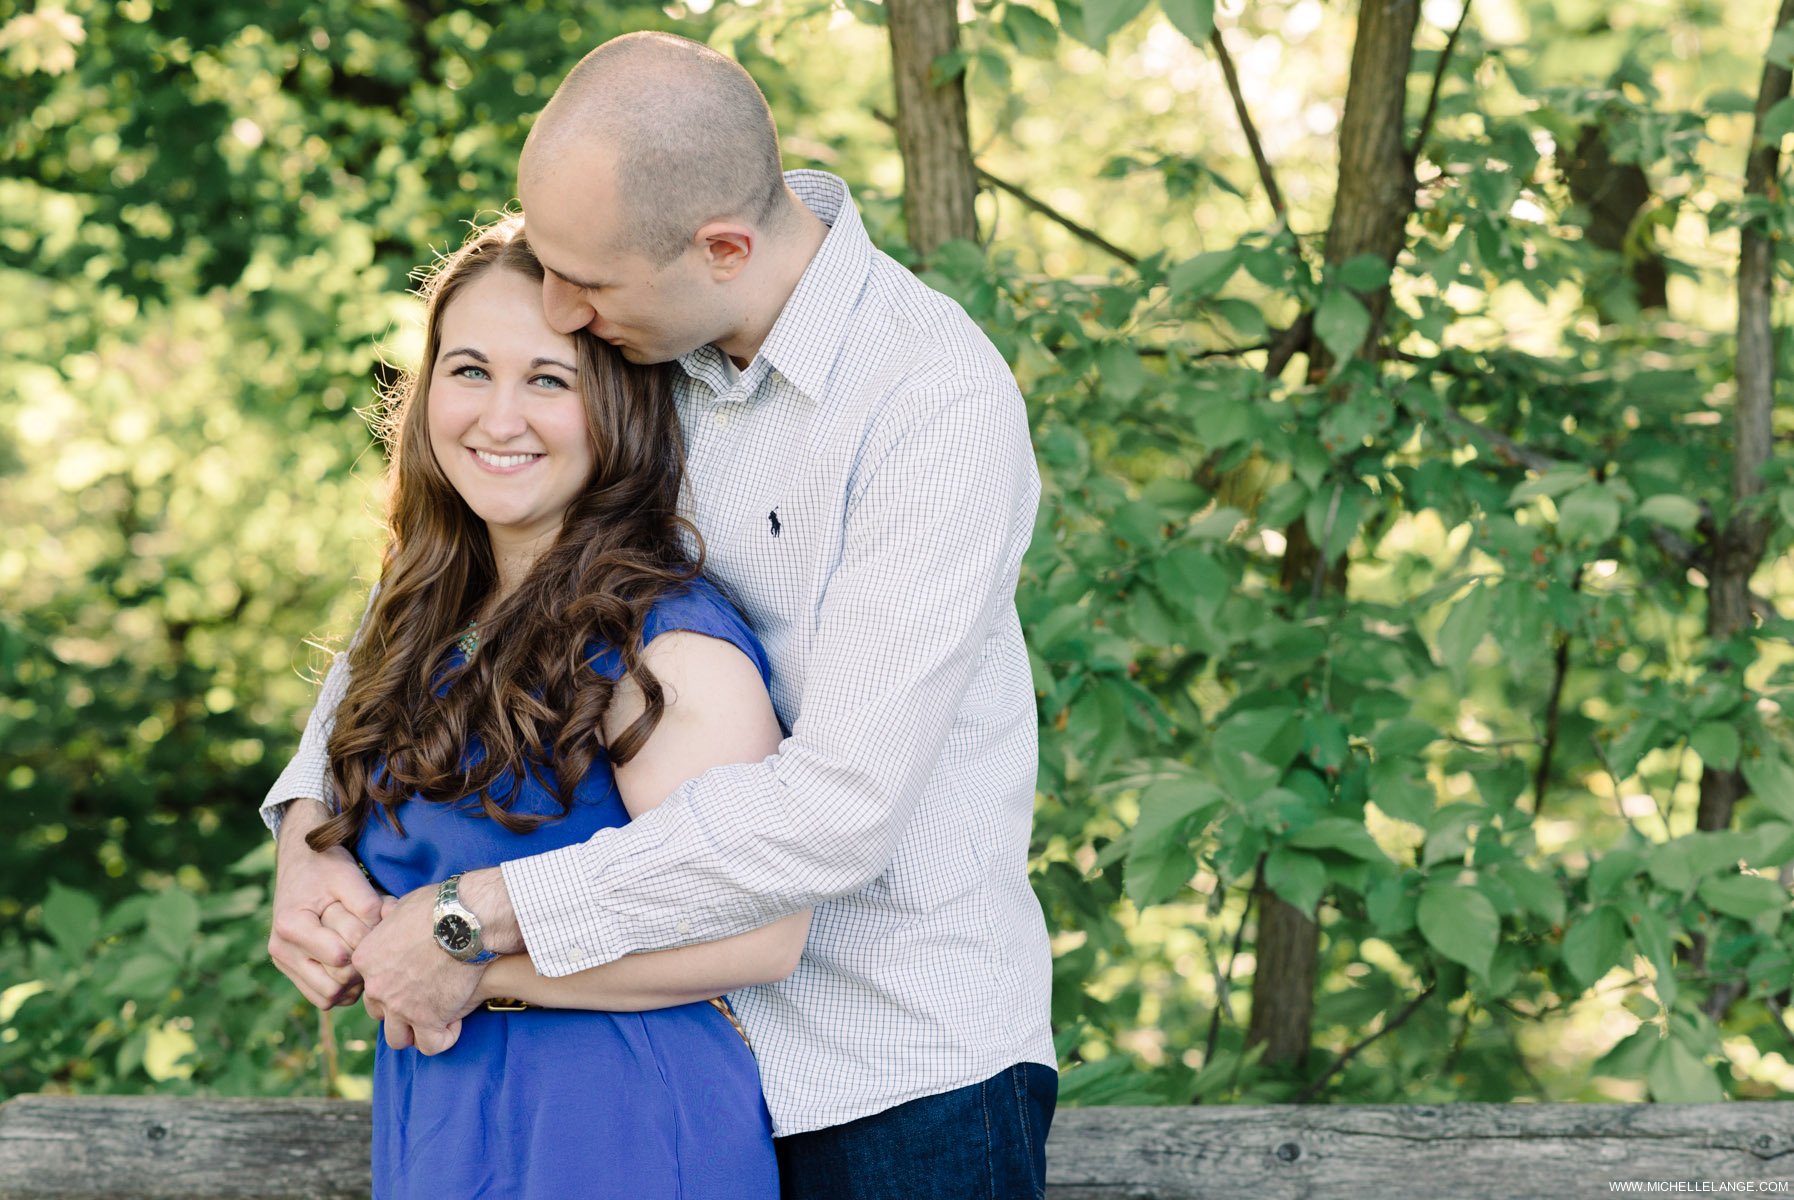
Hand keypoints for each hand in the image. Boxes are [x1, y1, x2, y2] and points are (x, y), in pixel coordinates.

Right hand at [268, 799, 384, 1008]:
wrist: (301, 863)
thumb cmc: (327, 867)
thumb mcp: (349, 875)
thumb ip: (368, 904)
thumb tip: (385, 933)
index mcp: (291, 926)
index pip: (340, 958)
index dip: (366, 944)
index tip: (374, 922)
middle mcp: (281, 950)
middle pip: (336, 983)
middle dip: (361, 964)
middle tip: (371, 938)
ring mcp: (285, 963)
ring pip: (329, 997)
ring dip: (353, 981)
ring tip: (363, 951)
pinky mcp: (293, 971)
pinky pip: (324, 997)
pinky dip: (344, 987)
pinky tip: (354, 961)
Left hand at [353, 881, 489, 1055]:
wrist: (466, 919)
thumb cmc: (439, 905)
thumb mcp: (402, 905)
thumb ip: (390, 920)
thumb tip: (388, 914)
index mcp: (365, 959)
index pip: (369, 983)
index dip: (392, 981)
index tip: (414, 975)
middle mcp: (376, 986)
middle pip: (380, 1012)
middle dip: (401, 1008)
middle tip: (427, 996)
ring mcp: (400, 1006)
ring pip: (398, 1038)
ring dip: (416, 1030)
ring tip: (438, 1017)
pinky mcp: (428, 1019)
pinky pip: (430, 1045)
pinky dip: (442, 1038)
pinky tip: (455, 1022)